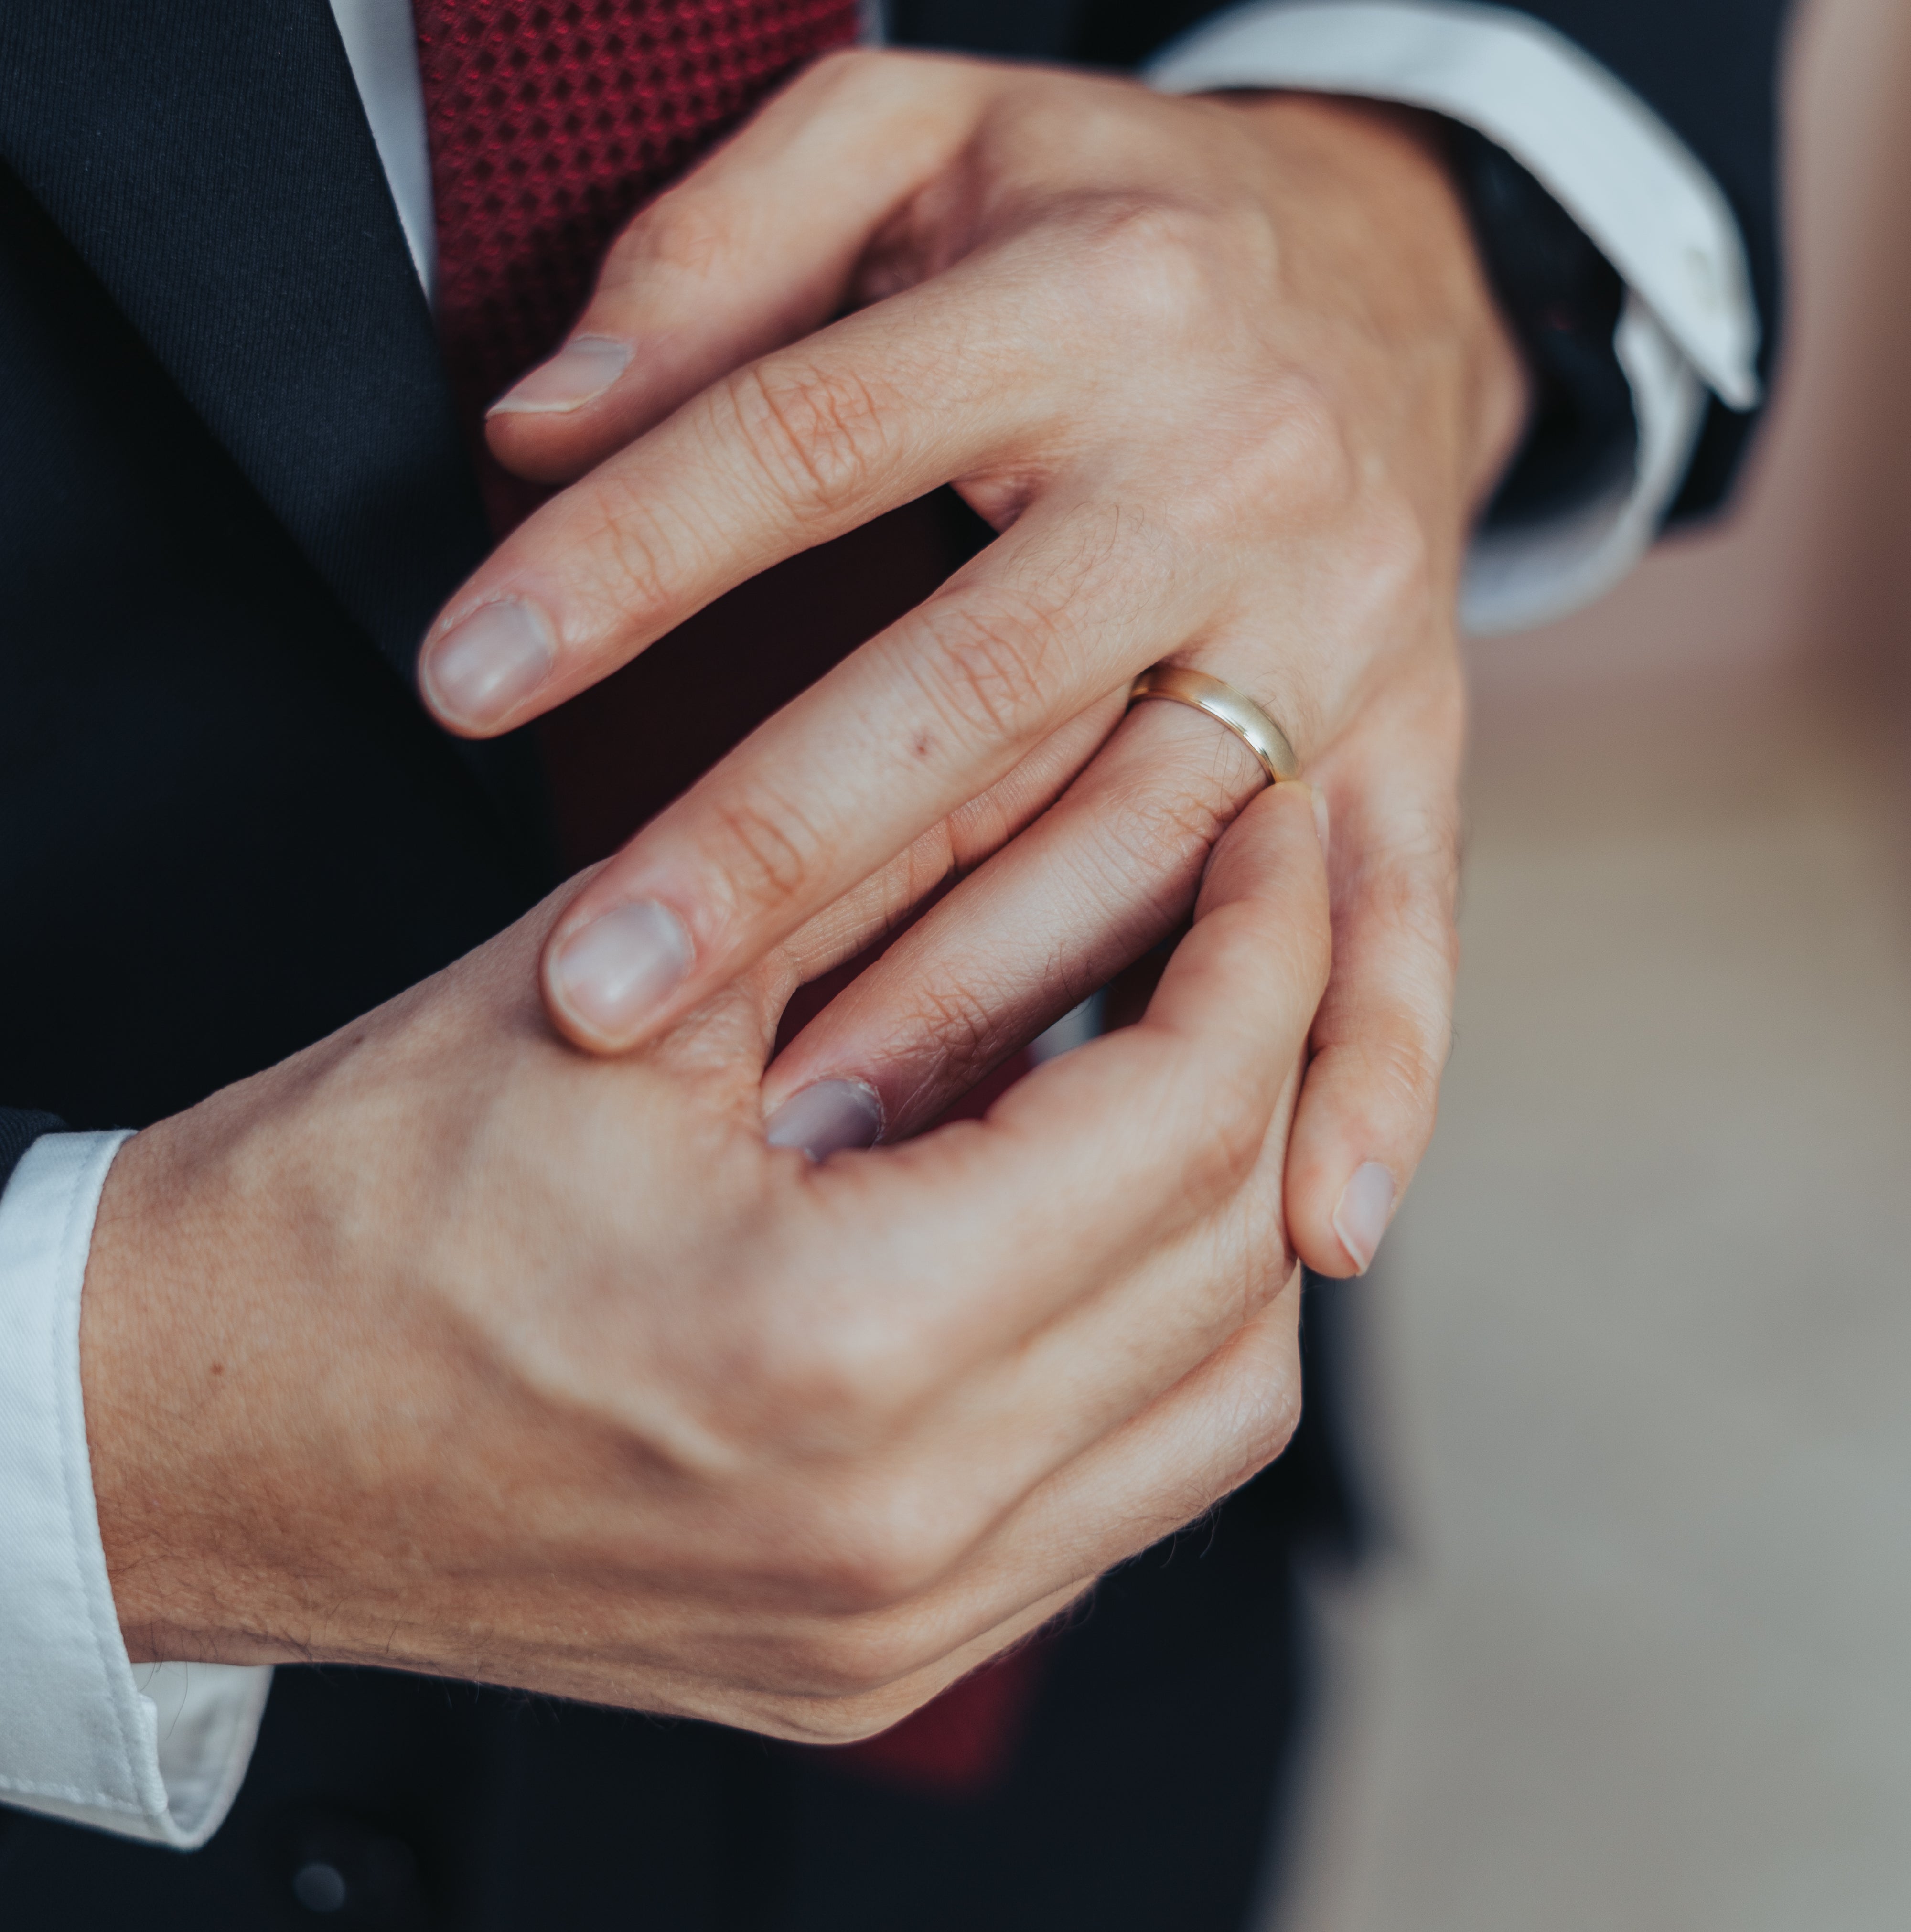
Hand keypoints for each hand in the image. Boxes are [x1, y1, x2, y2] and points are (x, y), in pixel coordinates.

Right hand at [82, 784, 1325, 1737]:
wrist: (196, 1431)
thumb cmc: (356, 1201)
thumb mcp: (618, 982)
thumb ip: (878, 856)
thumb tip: (1075, 739)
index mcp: (832, 1345)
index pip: (1184, 1117)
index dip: (1260, 941)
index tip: (1264, 821)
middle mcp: (899, 1529)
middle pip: (1230, 1257)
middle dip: (1276, 1050)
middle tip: (1252, 907)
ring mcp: (895, 1629)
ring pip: (1218, 1406)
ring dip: (1241, 1211)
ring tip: (1194, 1053)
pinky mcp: (871, 1665)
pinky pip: (1121, 1503)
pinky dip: (1161, 1345)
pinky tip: (1106, 1219)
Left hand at [417, 51, 1527, 1277]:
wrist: (1380, 263)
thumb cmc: (1099, 220)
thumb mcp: (911, 139)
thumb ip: (719, 246)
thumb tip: (540, 417)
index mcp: (1093, 303)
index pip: (807, 439)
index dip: (622, 561)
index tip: (458, 690)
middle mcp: (1235, 473)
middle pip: (977, 686)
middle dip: (781, 852)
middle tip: (606, 1008)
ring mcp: (1346, 630)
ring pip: (1158, 845)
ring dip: (1001, 1010)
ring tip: (827, 1145)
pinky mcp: (1423, 738)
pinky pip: (1409, 919)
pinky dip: (1376, 1071)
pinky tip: (1312, 1225)